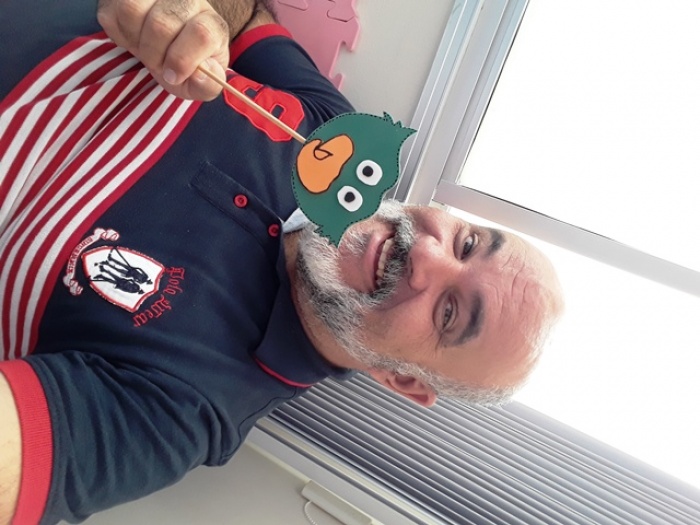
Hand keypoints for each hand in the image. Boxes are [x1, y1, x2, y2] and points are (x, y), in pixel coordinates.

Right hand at [97, 0, 236, 100]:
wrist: (166, 52)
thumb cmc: (186, 69)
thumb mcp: (199, 86)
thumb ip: (207, 86)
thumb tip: (200, 75)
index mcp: (211, 24)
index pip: (201, 34)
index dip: (182, 60)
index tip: (173, 75)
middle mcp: (187, 0)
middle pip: (161, 24)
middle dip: (154, 55)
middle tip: (157, 64)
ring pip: (132, 9)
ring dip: (134, 40)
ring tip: (145, 50)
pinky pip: (112, 13)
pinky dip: (119, 34)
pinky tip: (134, 39)